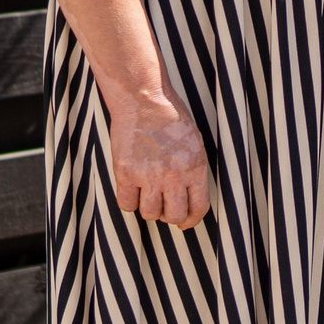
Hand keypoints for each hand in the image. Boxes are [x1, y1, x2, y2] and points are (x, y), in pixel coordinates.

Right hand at [110, 87, 213, 228]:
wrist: (144, 101)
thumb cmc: (171, 119)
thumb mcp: (195, 144)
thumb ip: (193, 171)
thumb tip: (190, 197)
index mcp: (195, 168)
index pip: (198, 208)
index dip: (191, 220)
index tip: (185, 223)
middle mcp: (173, 176)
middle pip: (174, 216)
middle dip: (170, 216)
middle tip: (164, 208)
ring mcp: (148, 175)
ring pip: (149, 214)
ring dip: (149, 208)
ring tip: (147, 194)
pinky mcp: (126, 172)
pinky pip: (126, 204)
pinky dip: (129, 201)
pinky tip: (131, 189)